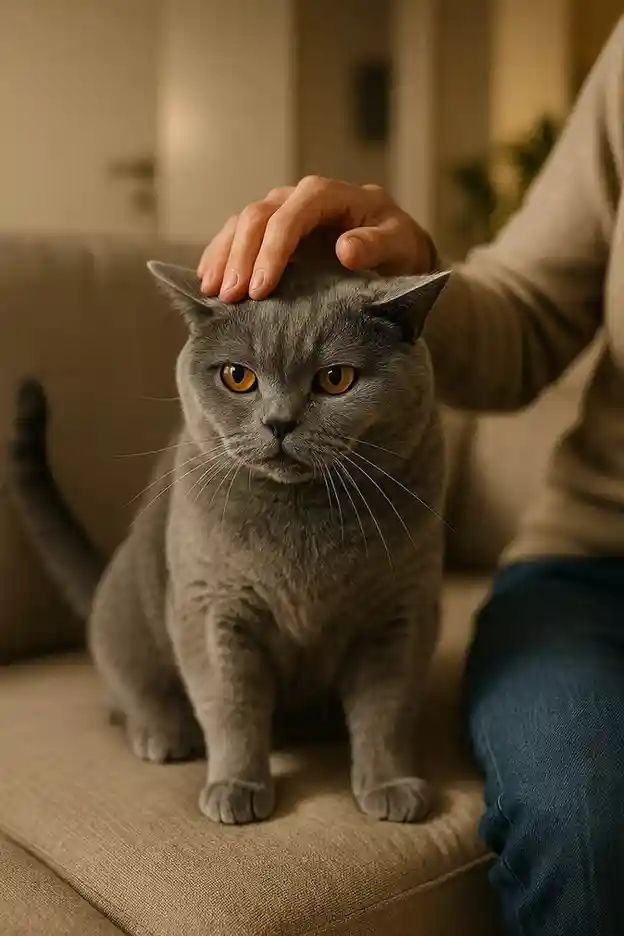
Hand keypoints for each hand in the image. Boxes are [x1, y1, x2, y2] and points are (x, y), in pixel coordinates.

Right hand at [197, 176, 436, 301]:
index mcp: (329, 195)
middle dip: (241, 257)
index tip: (262, 288)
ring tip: (213, 292)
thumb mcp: (397, 244)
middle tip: (231, 297)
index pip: (291, 214)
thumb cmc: (396, 245)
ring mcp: (280, 211)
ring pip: (240, 223)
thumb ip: (376, 245)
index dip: (273, 249)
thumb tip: (345, 249)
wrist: (392, 248)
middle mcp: (298, 197)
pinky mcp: (269, 230)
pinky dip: (219, 255)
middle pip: (258, 217)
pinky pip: (236, 235)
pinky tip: (208, 280)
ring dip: (223, 257)